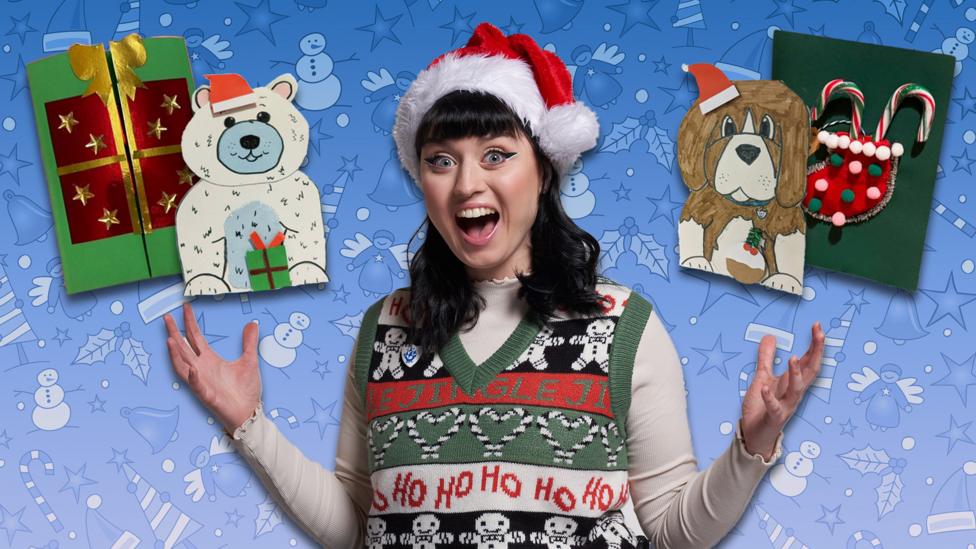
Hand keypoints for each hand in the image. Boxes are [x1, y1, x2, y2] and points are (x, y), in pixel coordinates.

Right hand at [164, 303, 261, 432]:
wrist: (248, 412)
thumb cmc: (245, 390)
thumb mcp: (250, 360)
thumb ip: (249, 342)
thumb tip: (252, 323)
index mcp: (210, 359)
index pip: (195, 337)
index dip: (190, 322)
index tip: (186, 307)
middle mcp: (202, 368)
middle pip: (184, 348)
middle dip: (175, 333)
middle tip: (167, 317)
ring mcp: (202, 381)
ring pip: (183, 366)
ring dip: (176, 354)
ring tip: (170, 339)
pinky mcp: (207, 395)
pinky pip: (197, 386)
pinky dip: (194, 377)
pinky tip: (193, 368)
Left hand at [740, 322, 824, 459]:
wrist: (755, 435)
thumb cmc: (762, 407)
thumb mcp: (763, 377)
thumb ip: (766, 358)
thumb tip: (770, 337)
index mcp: (793, 382)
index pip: (809, 361)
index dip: (815, 344)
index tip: (817, 326)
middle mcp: (794, 393)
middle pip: (811, 371)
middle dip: (816, 353)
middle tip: (819, 334)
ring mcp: (786, 405)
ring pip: (797, 389)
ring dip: (796, 374)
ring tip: (793, 358)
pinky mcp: (774, 417)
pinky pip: (774, 407)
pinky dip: (769, 397)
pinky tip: (763, 387)